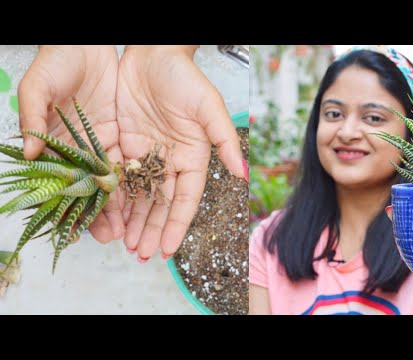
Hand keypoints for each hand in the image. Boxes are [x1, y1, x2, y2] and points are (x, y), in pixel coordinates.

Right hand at [18, 45, 124, 242]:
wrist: (85, 43)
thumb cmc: (56, 62)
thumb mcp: (37, 87)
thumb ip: (32, 116)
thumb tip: (30, 152)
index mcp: (57, 144)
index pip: (63, 184)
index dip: (70, 207)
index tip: (79, 231)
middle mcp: (80, 150)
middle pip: (91, 190)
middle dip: (102, 216)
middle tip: (115, 238)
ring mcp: (102, 144)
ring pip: (112, 182)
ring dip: (121, 208)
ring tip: (132, 231)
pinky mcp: (121, 134)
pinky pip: (130, 163)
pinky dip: (134, 184)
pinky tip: (143, 204)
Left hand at [116, 45, 244, 261]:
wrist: (152, 54)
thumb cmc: (184, 78)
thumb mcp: (209, 107)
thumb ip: (225, 140)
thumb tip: (242, 174)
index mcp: (192, 157)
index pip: (185, 199)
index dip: (177, 225)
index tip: (167, 249)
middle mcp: (170, 161)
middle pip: (161, 204)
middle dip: (152, 230)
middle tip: (141, 254)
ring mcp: (146, 156)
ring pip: (140, 196)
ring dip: (134, 222)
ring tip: (126, 245)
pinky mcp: (124, 145)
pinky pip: (119, 177)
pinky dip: (115, 198)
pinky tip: (110, 217)